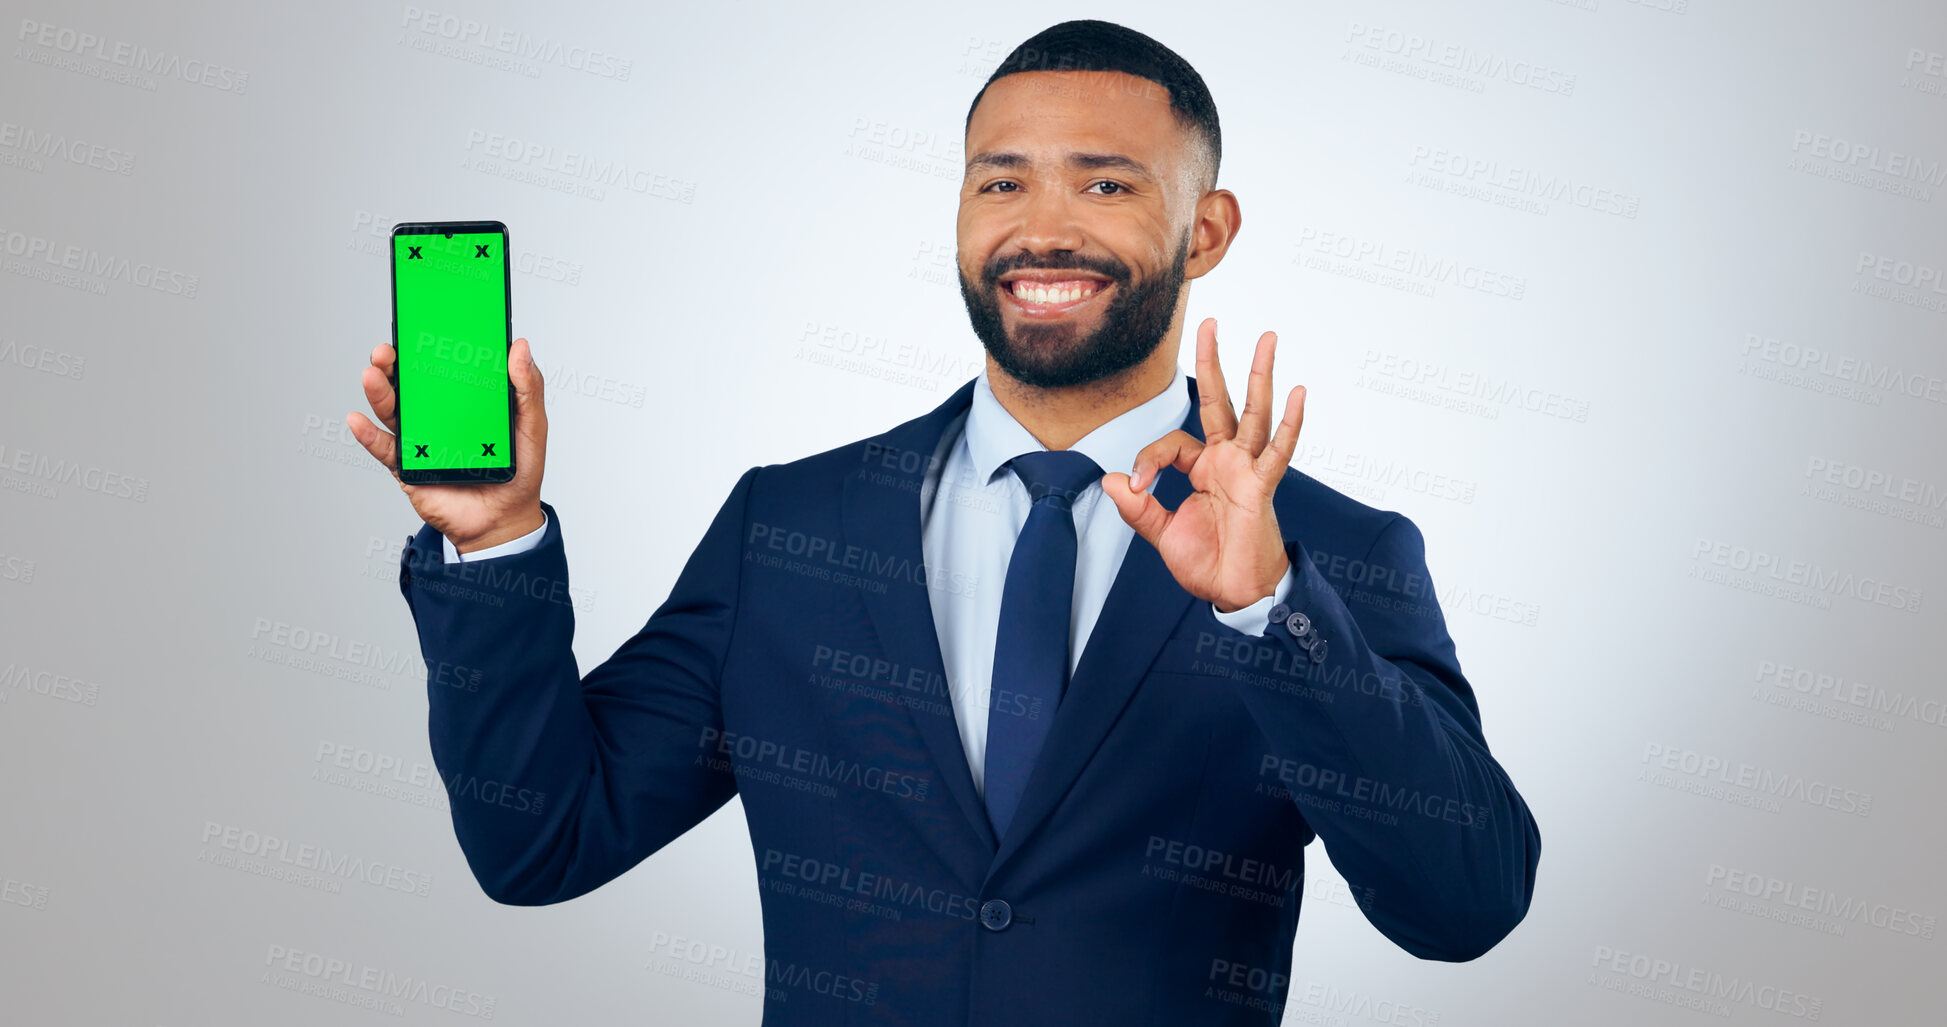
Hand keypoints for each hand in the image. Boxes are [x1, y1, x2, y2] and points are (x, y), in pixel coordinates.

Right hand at [346, 337, 547, 553]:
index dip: (432, 344)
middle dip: (395, 362)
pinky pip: (385, 449)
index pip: (444, 366)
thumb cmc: (519, 473)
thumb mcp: (532, 427)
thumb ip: (528, 389)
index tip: (422, 321)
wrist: (504, 522)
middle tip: (388, 349)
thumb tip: (521, 348)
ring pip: (393, 410)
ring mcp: (421, 439)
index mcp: (466, 400)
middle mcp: (439, 415)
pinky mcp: (408, 467)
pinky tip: (359, 420)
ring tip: (373, 375)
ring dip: (379, 391)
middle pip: (410, 382)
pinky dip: (368, 435)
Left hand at [1102, 317, 1303, 612]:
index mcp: (1202, 468)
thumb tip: (1112, 480)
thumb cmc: (1207, 562)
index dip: (1149, 460)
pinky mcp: (1262, 487)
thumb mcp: (1162, 534)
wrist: (1235, 593)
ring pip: (1253, 413)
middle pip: (1218, 401)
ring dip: (1259, 375)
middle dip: (1213, 361)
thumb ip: (1138, 508)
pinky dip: (1290, 424)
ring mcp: (1247, 470)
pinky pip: (1278, 452)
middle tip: (1207, 321)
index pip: (1171, 444)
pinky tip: (1298, 392)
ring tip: (1266, 338)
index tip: (1138, 487)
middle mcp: (1227, 461)